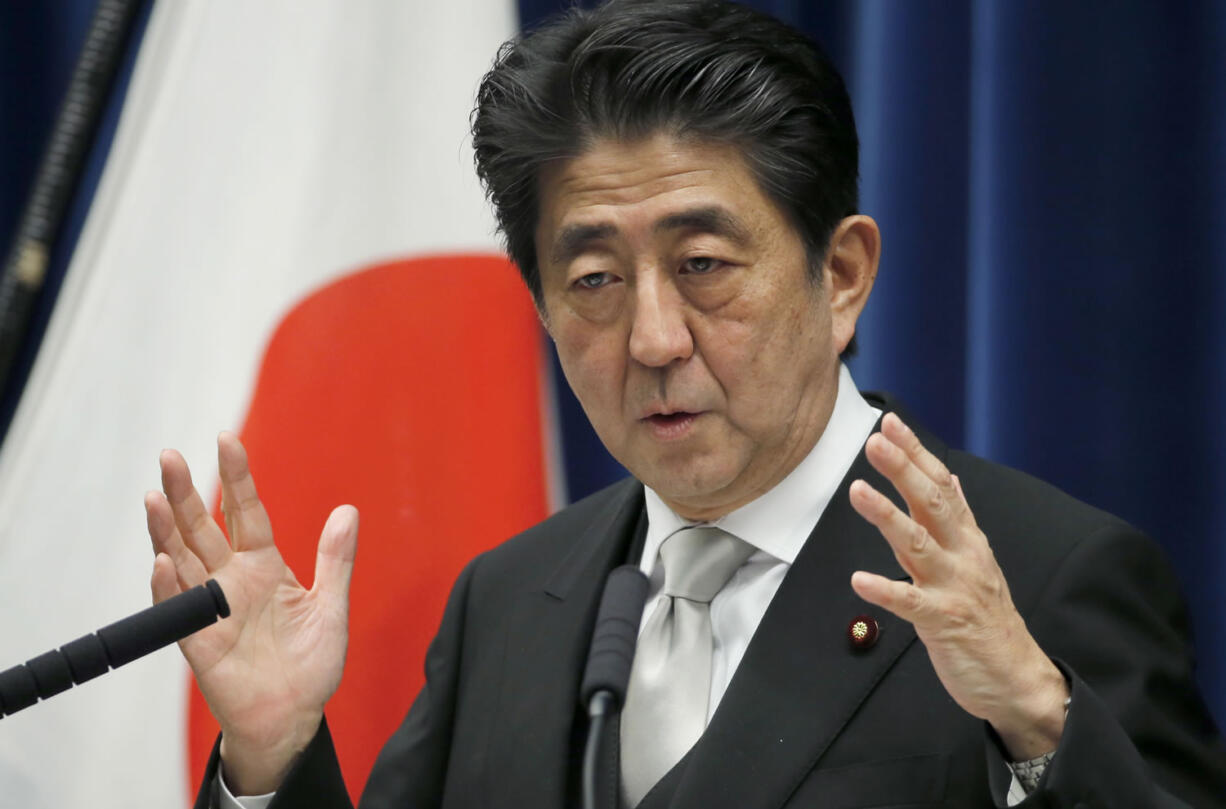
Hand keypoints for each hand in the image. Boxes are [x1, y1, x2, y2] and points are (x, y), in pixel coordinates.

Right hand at [145, 432, 357, 793]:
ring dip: (166, 530)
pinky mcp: (198, 643)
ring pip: (181, 560)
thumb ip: (336, 561)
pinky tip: (162, 560)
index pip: (246, 512)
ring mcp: (210, 609)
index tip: (226, 439)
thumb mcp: (330, 606)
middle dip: (186, 492)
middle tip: (170, 456)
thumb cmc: (310, 664)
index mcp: (263, 566)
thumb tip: (349, 511)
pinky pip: (178, 609)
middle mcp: (230, 580)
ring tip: (155, 496)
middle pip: (202, 527)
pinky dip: (168, 586)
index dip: (236, 478)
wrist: (294, 717)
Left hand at [848, 413, 1067, 759]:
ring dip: (887, 516)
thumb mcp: (974, 559)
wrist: (1016, 677)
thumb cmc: (985, 617)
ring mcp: (955, 587)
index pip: (942, 484)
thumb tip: (949, 476)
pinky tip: (859, 580)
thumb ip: (955, 519)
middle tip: (876, 442)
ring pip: (918, 544)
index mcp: (967, 538)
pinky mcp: (944, 622)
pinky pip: (911, 604)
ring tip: (857, 491)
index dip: (916, 453)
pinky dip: (885, 590)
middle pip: (933, 503)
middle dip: (903, 470)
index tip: (891, 424)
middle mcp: (964, 555)